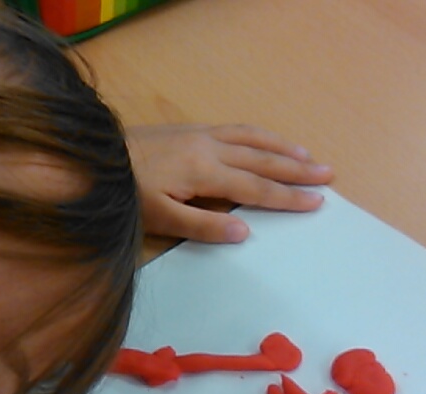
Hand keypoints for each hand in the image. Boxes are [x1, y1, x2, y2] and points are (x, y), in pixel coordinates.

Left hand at [126, 124, 334, 242]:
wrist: (96, 156)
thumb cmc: (125, 193)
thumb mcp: (158, 218)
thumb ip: (201, 226)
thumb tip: (244, 233)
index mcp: (205, 173)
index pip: (255, 189)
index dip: (287, 197)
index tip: (317, 202)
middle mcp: (210, 149)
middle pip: (262, 161)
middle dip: (297, 170)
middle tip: (329, 174)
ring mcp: (201, 135)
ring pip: (253, 139)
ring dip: (283, 148)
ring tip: (309, 156)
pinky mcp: (190, 129)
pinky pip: (236, 128)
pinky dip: (259, 134)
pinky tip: (266, 139)